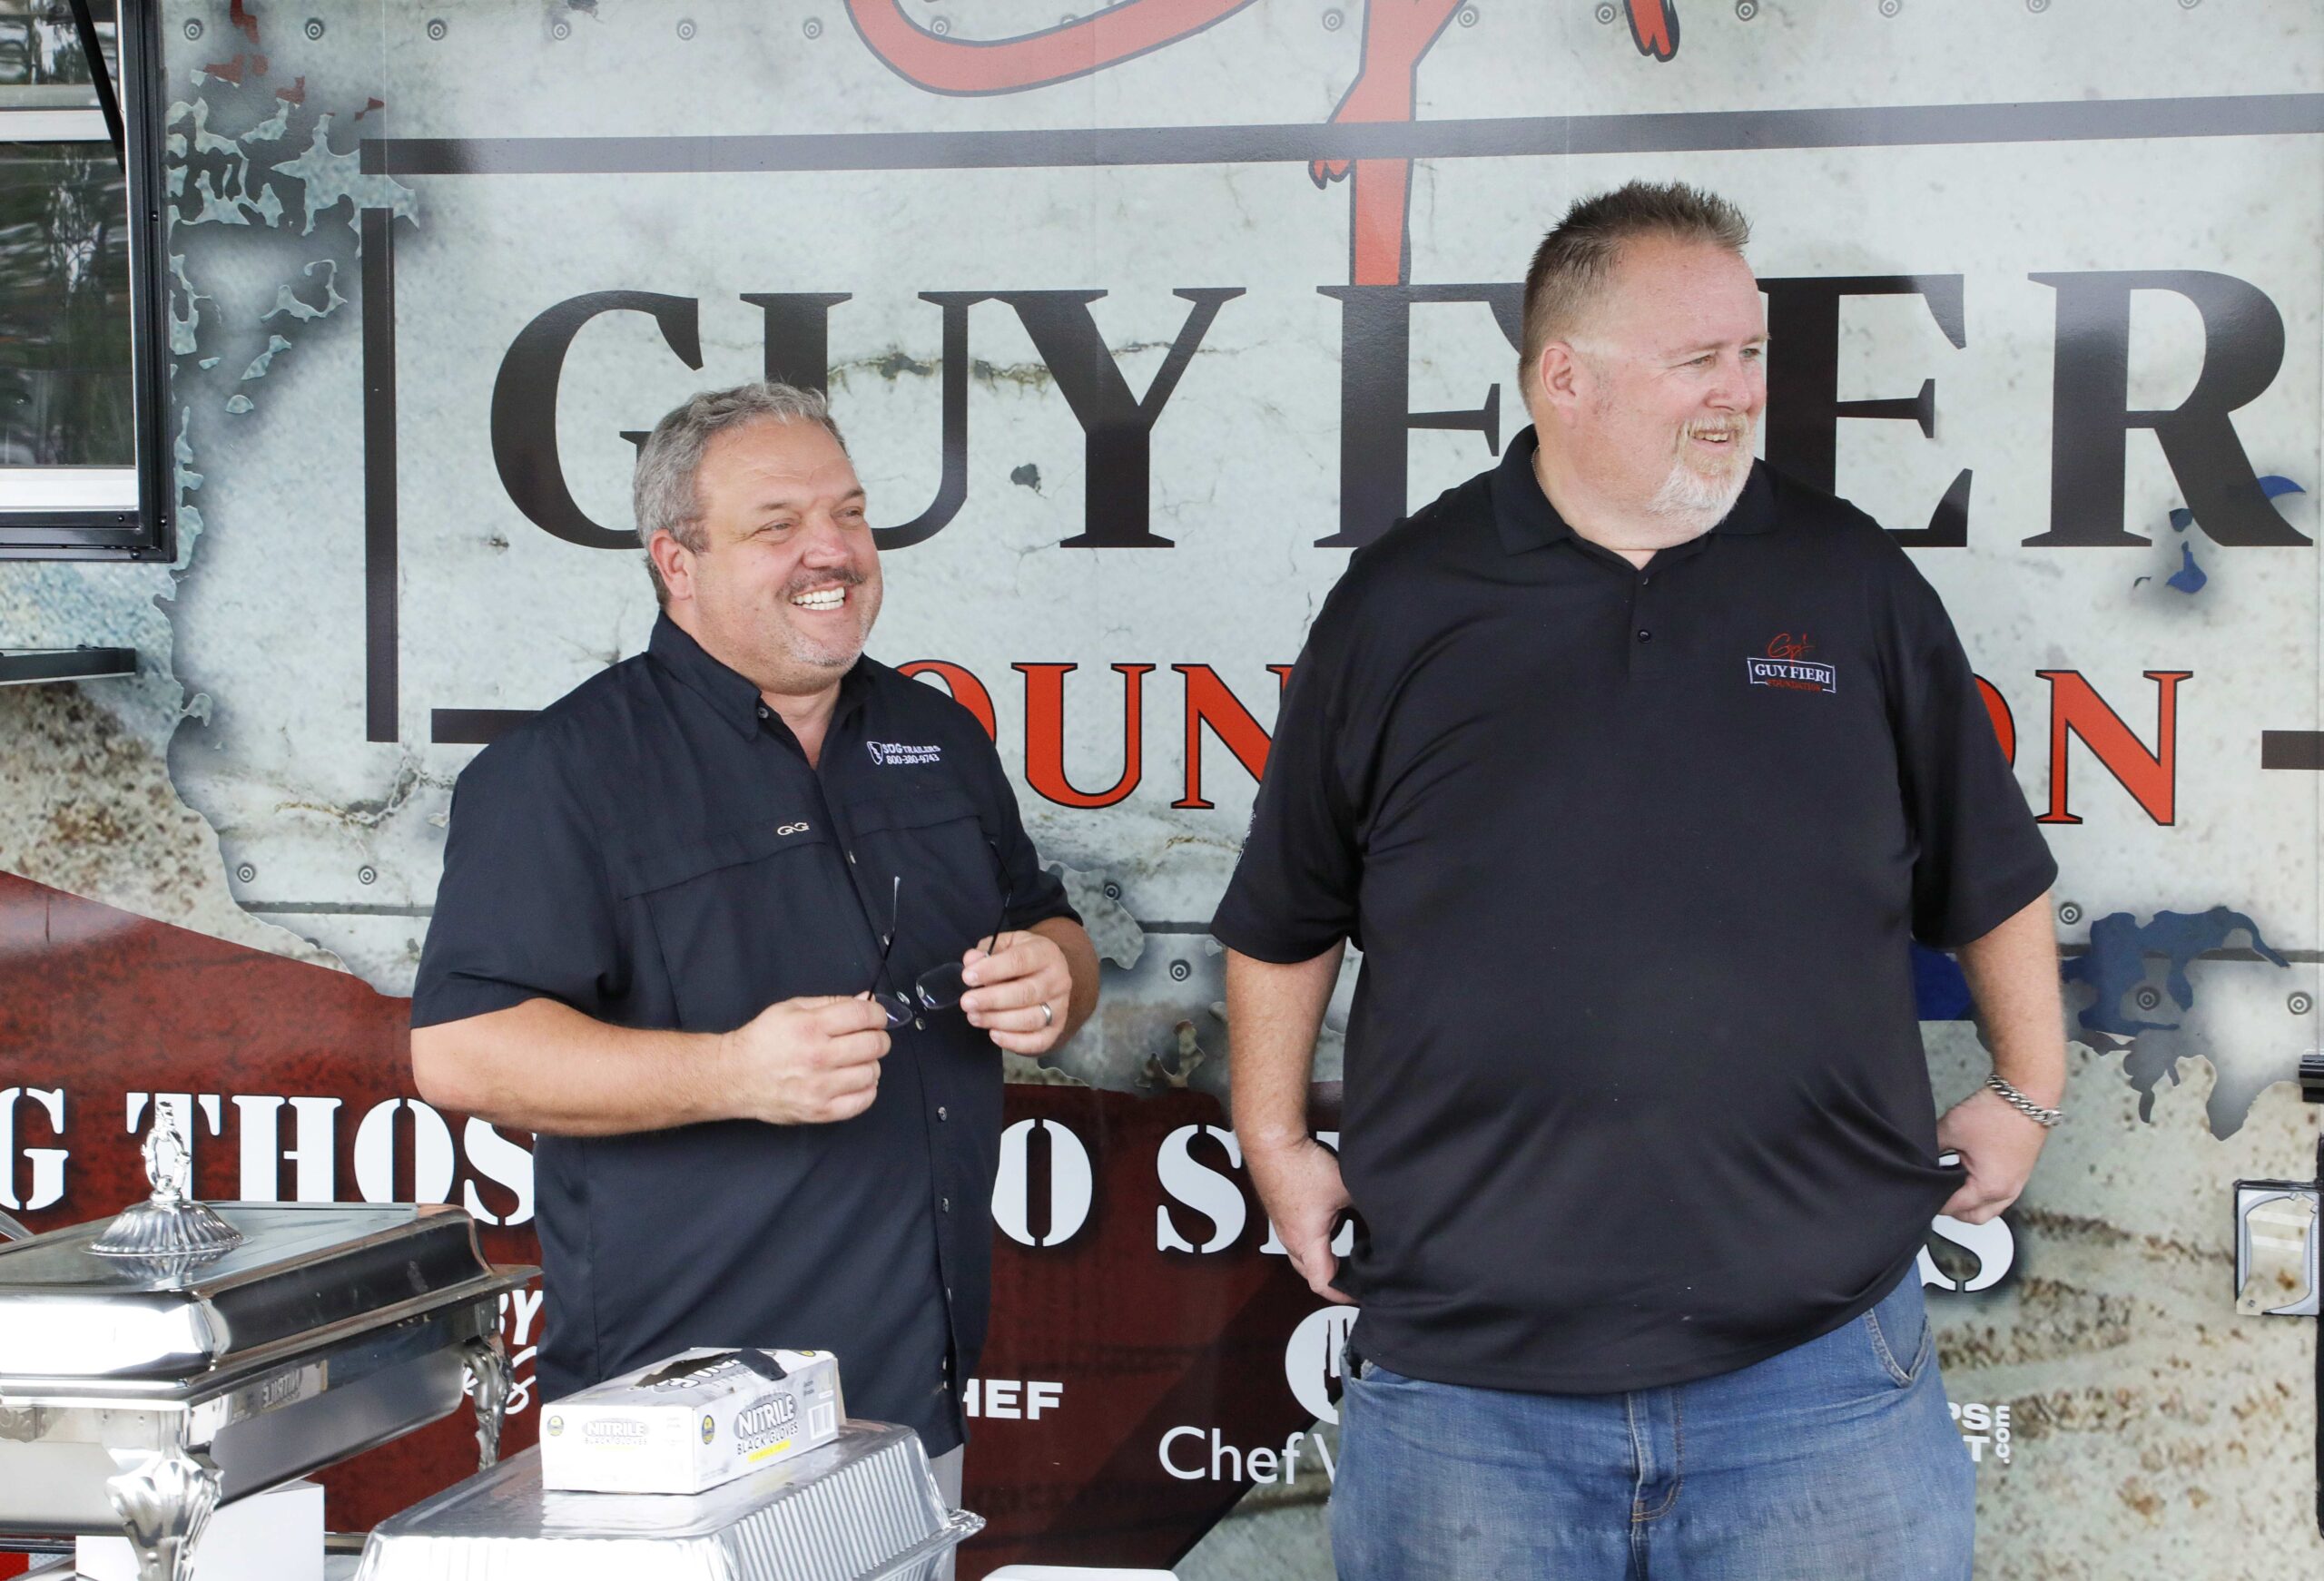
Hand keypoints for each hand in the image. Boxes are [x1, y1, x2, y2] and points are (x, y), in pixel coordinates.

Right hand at [723, 996, 890, 1124]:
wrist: (735, 1076)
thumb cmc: (763, 1040)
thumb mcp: (791, 1008)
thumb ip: (831, 1003)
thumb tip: (864, 1001)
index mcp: (810, 1026)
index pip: (863, 1016)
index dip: (878, 1014)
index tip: (877, 1017)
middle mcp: (818, 1057)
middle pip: (874, 1044)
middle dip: (878, 1037)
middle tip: (869, 1038)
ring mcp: (820, 1088)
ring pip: (872, 1073)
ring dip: (870, 1064)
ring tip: (856, 1061)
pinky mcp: (820, 1111)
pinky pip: (863, 1101)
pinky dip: (866, 1090)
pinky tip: (854, 1081)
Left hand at [959, 930, 1072, 1054]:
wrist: (1050, 974)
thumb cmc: (1024, 958)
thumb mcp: (1008, 945)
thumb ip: (988, 950)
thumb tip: (971, 960)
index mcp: (1046, 953)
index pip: (1019, 960)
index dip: (992, 969)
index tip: (968, 977)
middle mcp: (1058, 980)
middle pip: (1026, 993)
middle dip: (992, 999)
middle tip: (967, 1002)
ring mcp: (1060, 1007)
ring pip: (1031, 1019)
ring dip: (998, 1020)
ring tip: (974, 1017)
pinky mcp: (1056, 1029)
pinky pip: (1038, 1041)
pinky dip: (1014, 1041)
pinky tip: (994, 1034)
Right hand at [1245, 1134, 1355, 1304]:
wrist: (1272, 1143)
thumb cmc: (1303, 1166)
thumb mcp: (1346, 1189)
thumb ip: (1367, 1207)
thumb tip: (1385, 1218)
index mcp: (1306, 1241)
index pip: (1322, 1283)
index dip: (1341, 1295)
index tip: (1358, 1294)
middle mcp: (1290, 1239)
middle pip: (1310, 1274)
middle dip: (1332, 1280)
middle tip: (1354, 1278)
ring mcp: (1282, 1226)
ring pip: (1302, 1256)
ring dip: (1321, 1260)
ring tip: (1345, 1256)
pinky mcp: (1280, 1212)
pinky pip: (1296, 1239)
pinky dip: (1314, 1243)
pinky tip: (1329, 1227)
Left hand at [1934, 1085, 2051, 1223]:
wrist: (2026, 1095)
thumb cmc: (1997, 1112)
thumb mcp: (1950, 1129)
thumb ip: (1931, 1148)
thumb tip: (1920, 1159)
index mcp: (1989, 1188)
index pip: (1953, 1208)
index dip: (1933, 1200)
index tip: (1921, 1191)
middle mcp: (2007, 1192)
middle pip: (1973, 1216)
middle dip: (1951, 1209)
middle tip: (1934, 1191)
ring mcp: (2016, 1184)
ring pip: (1988, 1208)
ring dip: (1969, 1202)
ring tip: (1949, 1182)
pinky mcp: (2020, 1173)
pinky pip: (1998, 1195)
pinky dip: (1982, 1192)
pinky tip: (1966, 1173)